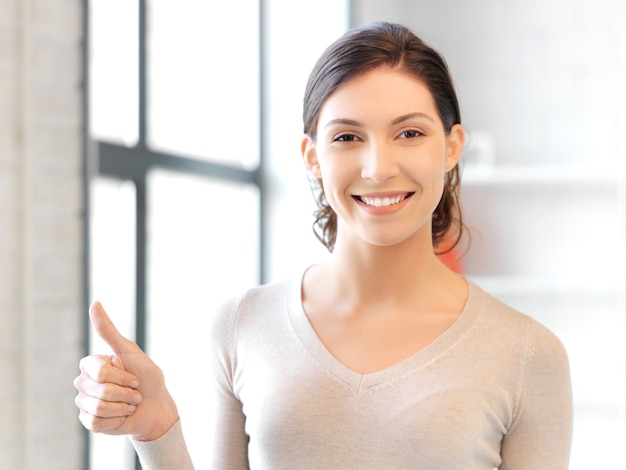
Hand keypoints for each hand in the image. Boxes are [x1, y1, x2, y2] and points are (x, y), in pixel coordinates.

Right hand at [74, 301, 178, 440]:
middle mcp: (84, 382)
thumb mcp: (130, 351)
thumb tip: (94, 302)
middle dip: (125, 393)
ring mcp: (84, 402)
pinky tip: (122, 415)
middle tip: (133, 391)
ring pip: (97, 408)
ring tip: (129, 403)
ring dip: (122, 407)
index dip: (123, 376)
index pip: (101, 372)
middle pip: (100, 391)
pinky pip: (96, 422)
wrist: (156, 406)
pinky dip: (116, 420)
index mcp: (91, 364)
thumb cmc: (146, 377)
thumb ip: (109, 330)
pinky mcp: (88, 421)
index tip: (134, 377)